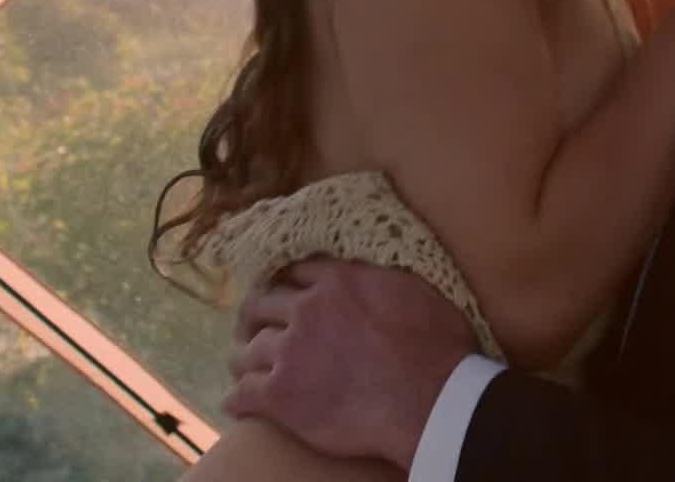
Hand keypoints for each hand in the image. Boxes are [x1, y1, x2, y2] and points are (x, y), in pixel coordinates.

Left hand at [222, 259, 474, 469]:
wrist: (429, 399)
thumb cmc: (437, 347)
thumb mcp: (417, 292)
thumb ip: (384, 281)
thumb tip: (379, 277)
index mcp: (340, 282)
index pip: (297, 270)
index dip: (288, 282)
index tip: (285, 291)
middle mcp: (306, 310)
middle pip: (262, 304)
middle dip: (255, 315)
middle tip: (254, 326)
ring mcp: (289, 353)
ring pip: (247, 350)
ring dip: (244, 358)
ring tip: (244, 367)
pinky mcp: (280, 396)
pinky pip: (242, 394)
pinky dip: (237, 399)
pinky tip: (236, 404)